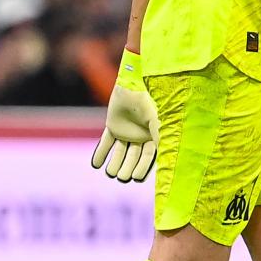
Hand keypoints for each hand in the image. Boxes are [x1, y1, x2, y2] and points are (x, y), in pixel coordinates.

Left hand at [90, 50, 159, 181]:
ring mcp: (126, 131)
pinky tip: (95, 165)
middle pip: (133, 158)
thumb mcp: (158, 121)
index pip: (148, 158)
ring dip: (114, 164)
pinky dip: (100, 153)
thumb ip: (160, 140)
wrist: (134, 81)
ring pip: (119, 153)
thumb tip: (165, 161)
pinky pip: (106, 142)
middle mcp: (141, 136)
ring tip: (110, 173)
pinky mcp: (113, 125)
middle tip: (122, 177)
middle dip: (127, 168)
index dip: (142, 169)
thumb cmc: (150, 101)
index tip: (135, 178)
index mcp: (154, 136)